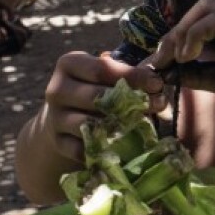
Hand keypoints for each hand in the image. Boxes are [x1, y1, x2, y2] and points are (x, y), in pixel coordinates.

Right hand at [38, 52, 167, 162]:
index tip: (157, 83)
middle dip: (131, 101)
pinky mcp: (58, 142)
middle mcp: (57, 89)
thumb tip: (156, 85)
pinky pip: (82, 148)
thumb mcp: (106, 75)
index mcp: (69, 64)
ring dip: (120, 127)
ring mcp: (55, 117)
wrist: (63, 117)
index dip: (132, 76)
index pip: (102, 68)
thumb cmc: (95, 88)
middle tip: (160, 104)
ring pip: (88, 124)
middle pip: (96, 97)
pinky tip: (123, 147)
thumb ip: (127, 75)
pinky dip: (103, 150)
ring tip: (144, 126)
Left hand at [149, 0, 214, 125]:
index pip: (207, 16)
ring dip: (181, 35)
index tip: (164, 61)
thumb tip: (171, 72)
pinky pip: (214, 22)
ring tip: (174, 60)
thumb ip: (202, 73)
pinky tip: (189, 57)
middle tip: (160, 60)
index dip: (181, 36)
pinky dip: (194, 37)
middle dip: (175, 32)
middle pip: (202, 8)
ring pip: (205, 9)